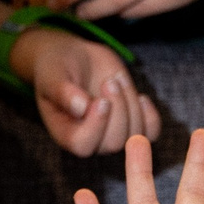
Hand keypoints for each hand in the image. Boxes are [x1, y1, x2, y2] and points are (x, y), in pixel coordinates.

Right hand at [13, 28, 160, 157]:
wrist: (74, 59)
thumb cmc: (56, 68)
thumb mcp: (52, 75)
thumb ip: (63, 92)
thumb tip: (81, 108)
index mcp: (65, 132)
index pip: (83, 145)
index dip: (96, 127)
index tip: (101, 101)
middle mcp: (90, 139)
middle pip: (113, 142)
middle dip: (118, 110)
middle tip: (110, 81)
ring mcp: (113, 133)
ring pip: (134, 135)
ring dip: (131, 105)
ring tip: (117, 78)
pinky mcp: (131, 123)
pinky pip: (150, 132)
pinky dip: (150, 116)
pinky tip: (141, 97)